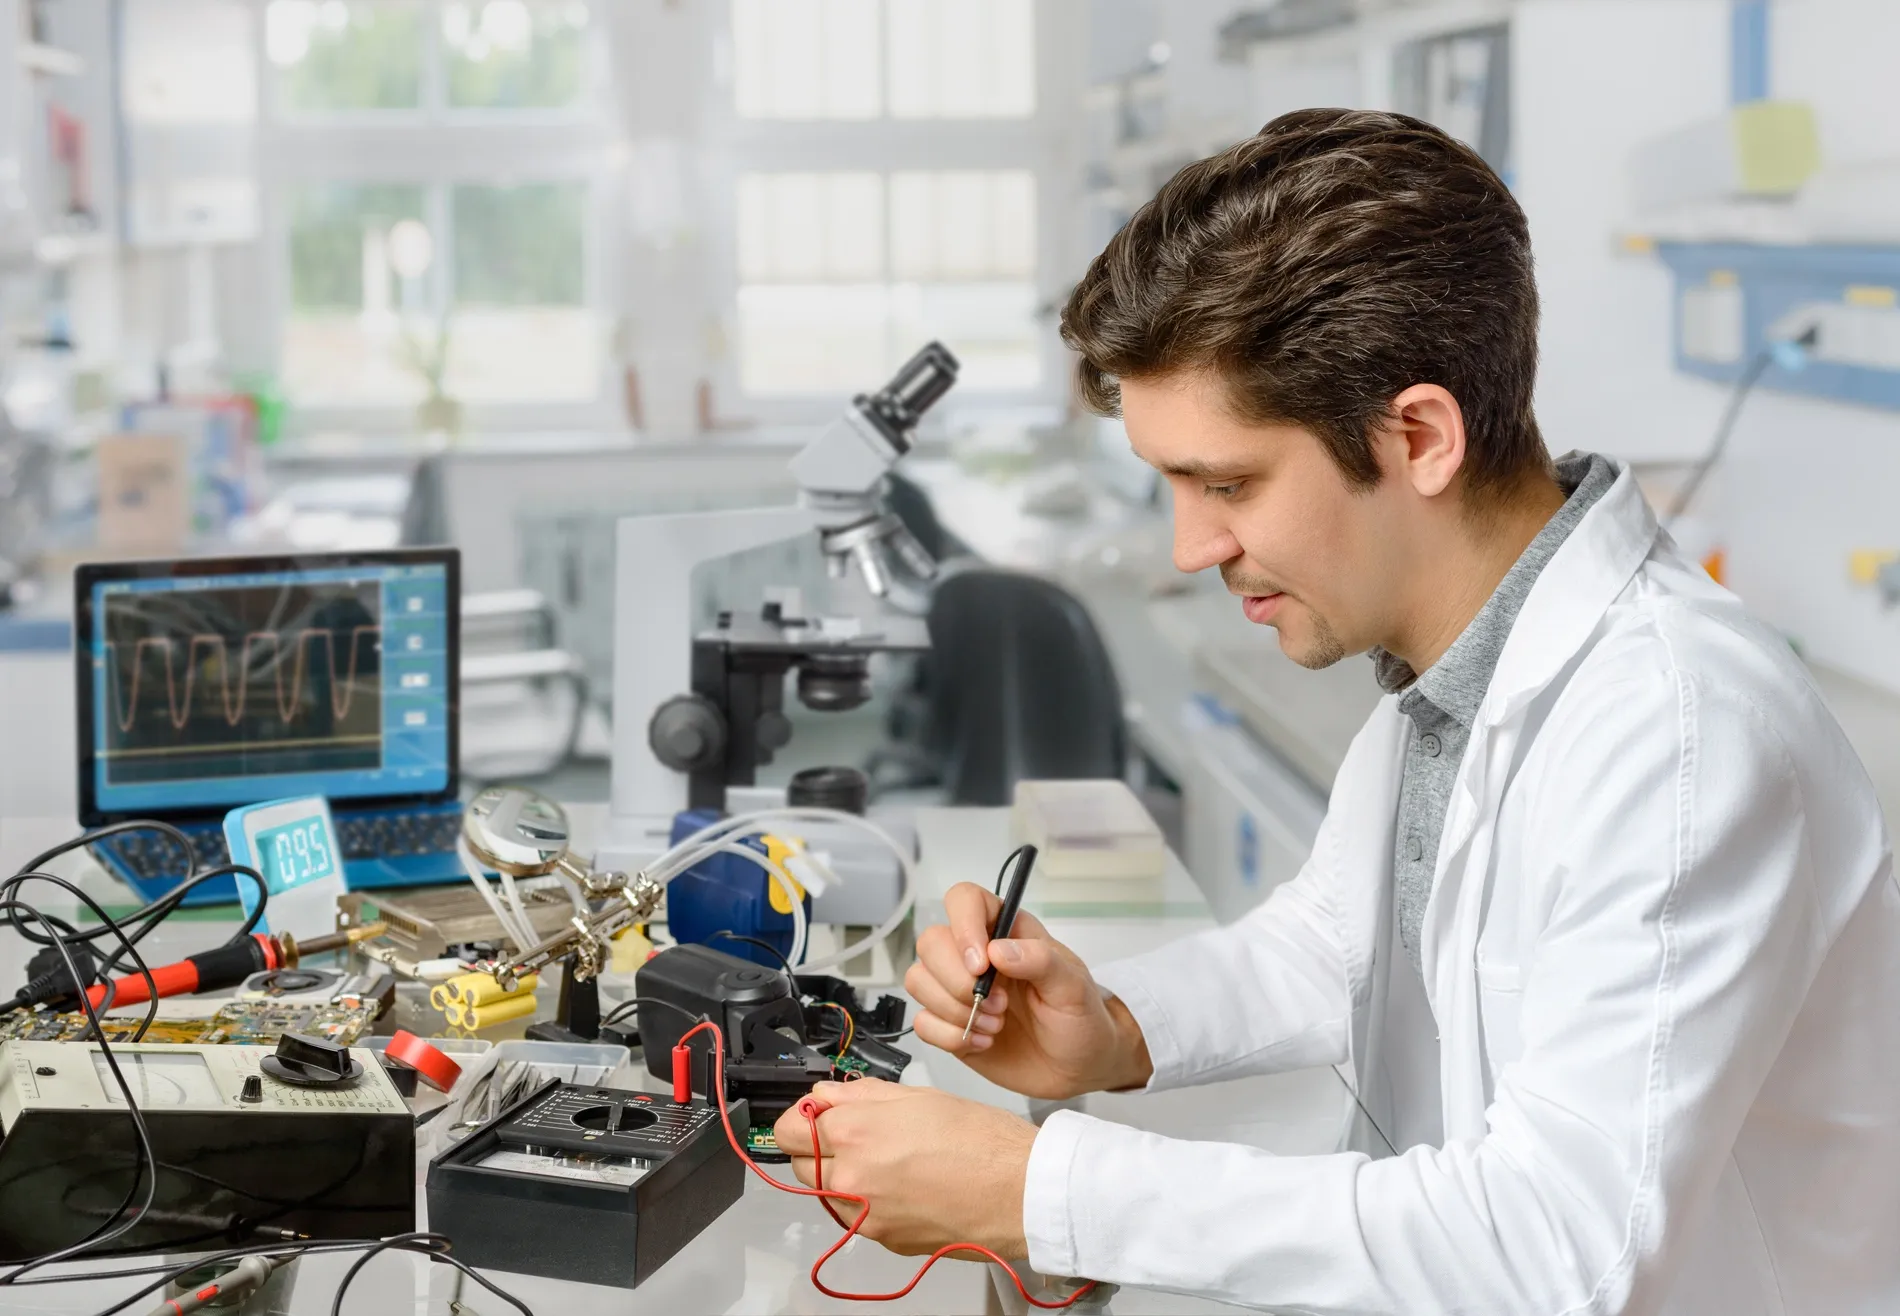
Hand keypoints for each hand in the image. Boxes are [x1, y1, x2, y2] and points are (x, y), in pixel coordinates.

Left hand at [772, 1078, 1037, 1257]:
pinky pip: (856, 1217)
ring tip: (885, 1159)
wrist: (1021, 1193)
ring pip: (826, 1193)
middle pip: (799, 1165)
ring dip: (840, 1175)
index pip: (789, 1128)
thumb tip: (825, 1096)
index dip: (803, 1117)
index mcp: (856, 1132)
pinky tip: (902, 1184)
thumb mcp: (920, 1096)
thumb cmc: (982, 1140)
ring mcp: (865, 1216)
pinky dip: (866, 1201)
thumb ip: (861, 1095)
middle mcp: (852, 1179)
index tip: (817, 1113)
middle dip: (818, 1147)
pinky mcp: (884, 1240)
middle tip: (855, 1134)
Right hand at [905, 882, 1151, 1099]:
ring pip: (918, 980)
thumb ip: (1040, 960)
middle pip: (931, 942)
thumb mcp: (1073, 986)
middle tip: (999, 1006)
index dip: (963, 927)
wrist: (1078, 1066)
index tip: (981, 965)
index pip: (964, 900)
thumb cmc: (1080, 1018)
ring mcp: (958, 989)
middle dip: (958, 981)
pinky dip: (949, 1036)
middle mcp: (975, 954)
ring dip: (954, 1010)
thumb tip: (997, 950)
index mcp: (1006, 931)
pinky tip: (983, 1043)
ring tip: (995, 1027)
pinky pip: (922, 1022)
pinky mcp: (949, 1023)